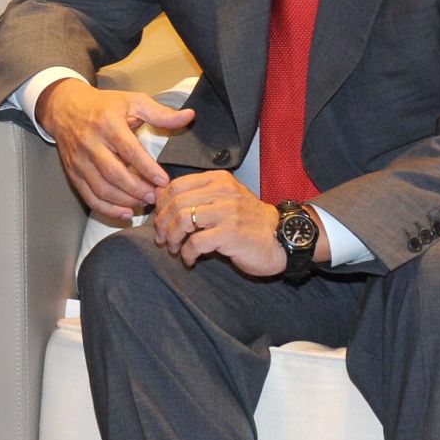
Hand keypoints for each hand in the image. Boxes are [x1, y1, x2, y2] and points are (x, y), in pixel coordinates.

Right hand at [36, 77, 194, 220]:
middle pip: (113, 173)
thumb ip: (161, 113)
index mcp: (107, 124)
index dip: (147, 168)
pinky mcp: (73, 172)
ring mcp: (79, 160)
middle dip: (137, 189)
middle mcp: (90, 143)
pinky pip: (89, 196)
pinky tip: (125, 212)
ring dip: (124, 201)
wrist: (65, 108)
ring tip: (143, 204)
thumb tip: (190, 117)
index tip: (163, 181)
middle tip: (156, 197)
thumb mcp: (132, 102)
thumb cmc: (104, 106)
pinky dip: (106, 209)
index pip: (128, 150)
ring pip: (101, 188)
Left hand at [152, 171, 293, 275]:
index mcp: (218, 180)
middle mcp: (223, 191)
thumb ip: (195, 196)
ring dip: (172, 238)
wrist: (281, 237)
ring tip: (174, 249)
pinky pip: (196, 243)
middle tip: (162, 239)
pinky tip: (189, 259)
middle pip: (176, 203)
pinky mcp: (231, 233)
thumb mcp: (222, 200)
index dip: (161, 205)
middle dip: (162, 224)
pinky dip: (187, 253)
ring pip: (182, 220)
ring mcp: (228, 212)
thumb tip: (158, 195)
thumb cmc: (247, 221)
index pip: (176, 186)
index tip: (159, 220)